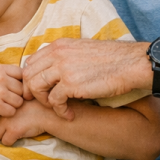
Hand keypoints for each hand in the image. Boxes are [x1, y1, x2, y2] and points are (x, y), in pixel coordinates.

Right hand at [0, 65, 23, 118]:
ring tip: (1, 103)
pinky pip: (12, 111)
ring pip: (19, 102)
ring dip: (12, 105)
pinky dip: (7, 113)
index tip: (14, 88)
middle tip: (5, 98)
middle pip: (22, 90)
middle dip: (17, 96)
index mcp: (0, 68)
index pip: (22, 75)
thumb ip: (10, 74)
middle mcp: (0, 78)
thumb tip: (31, 80)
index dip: (21, 83)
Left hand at [0, 99, 59, 145]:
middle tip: (4, 130)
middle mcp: (0, 112)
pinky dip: (11, 141)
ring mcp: (6, 121)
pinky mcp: (14, 130)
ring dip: (2, 137)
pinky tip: (18, 135)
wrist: (46, 111)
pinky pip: (5, 142)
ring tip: (11, 132)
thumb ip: (2, 108)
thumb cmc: (30, 107)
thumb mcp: (13, 103)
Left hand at [23, 39, 150, 118]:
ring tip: (57, 108)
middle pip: (28, 74)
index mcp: (59, 45)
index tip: (39, 90)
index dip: (31, 78)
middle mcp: (58, 54)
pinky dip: (59, 111)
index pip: (31, 61)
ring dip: (43, 101)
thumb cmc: (112, 59)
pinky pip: (54, 101)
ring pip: (36, 86)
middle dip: (32, 91)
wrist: (132, 63)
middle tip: (43, 103)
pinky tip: (69, 115)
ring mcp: (63, 68)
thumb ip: (65, 57)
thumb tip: (53, 69)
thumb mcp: (82, 50)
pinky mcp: (72, 83)